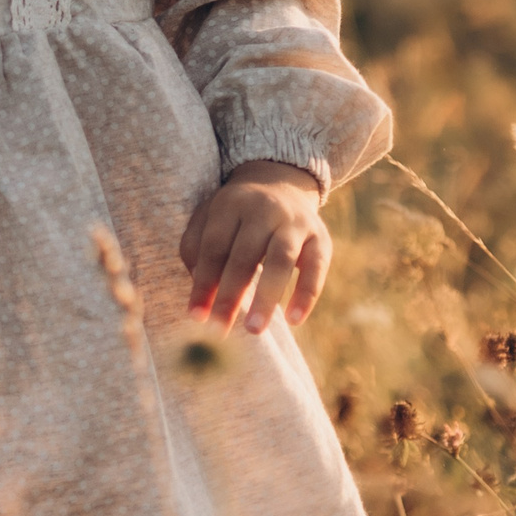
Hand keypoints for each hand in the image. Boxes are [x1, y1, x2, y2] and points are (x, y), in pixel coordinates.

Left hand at [179, 160, 331, 336]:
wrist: (282, 185)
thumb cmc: (236, 215)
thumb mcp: (209, 218)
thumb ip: (195, 247)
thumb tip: (198, 284)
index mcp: (231, 204)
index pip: (214, 247)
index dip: (204, 283)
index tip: (196, 317)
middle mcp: (264, 209)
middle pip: (245, 255)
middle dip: (230, 295)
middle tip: (218, 331)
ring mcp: (295, 222)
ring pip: (281, 260)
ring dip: (266, 297)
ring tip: (253, 330)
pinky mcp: (320, 237)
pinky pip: (316, 268)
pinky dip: (306, 294)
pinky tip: (294, 320)